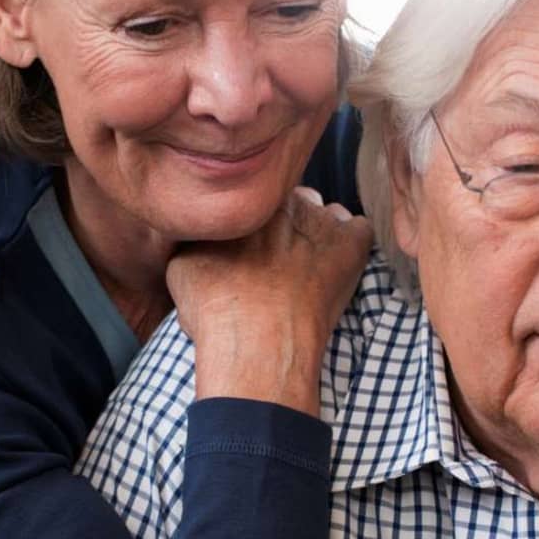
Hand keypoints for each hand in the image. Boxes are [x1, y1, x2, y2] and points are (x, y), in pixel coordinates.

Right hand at [167, 187, 372, 415]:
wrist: (256, 339)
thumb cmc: (215, 307)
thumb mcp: (181, 263)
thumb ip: (197, 238)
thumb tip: (199, 236)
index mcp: (245, 201)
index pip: (256, 199)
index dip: (255, 224)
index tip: (252, 248)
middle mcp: (285, 199)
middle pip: (291, 202)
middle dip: (286, 225)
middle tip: (275, 261)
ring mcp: (323, 219)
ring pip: (325, 214)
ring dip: (317, 233)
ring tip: (305, 268)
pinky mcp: (352, 245)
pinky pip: (357, 230)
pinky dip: (349, 245)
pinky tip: (336, 268)